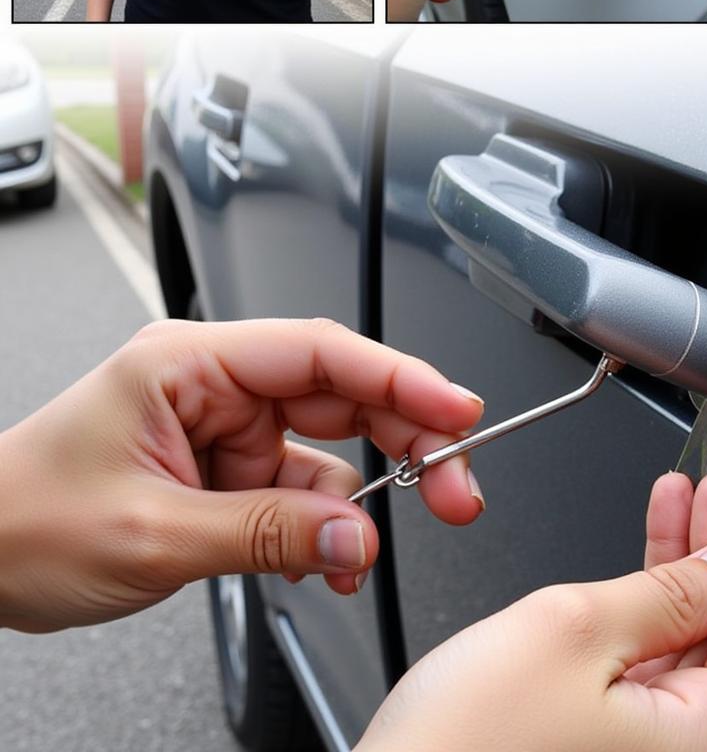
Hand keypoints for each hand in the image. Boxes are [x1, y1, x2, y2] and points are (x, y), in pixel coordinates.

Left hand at [0, 319, 483, 632]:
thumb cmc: (23, 519)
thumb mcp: (153, 532)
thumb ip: (267, 534)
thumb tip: (358, 537)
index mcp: (191, 361)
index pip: (320, 353)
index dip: (400, 378)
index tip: (457, 411)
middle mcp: (217, 384)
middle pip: (342, 396)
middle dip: (406, 440)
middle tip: (454, 487)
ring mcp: (228, 428)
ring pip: (331, 449)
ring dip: (365, 499)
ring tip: (369, 549)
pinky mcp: (231, 470)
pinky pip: (303, 492)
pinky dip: (327, 527)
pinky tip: (333, 559)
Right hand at [358, 472, 706, 751]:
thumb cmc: (467, 743)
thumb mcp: (576, 631)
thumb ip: (669, 594)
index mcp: (703, 742)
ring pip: (689, 650)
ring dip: (681, 570)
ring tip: (676, 503)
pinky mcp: (600, 743)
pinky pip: (648, 668)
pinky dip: (646, 606)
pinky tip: (638, 563)